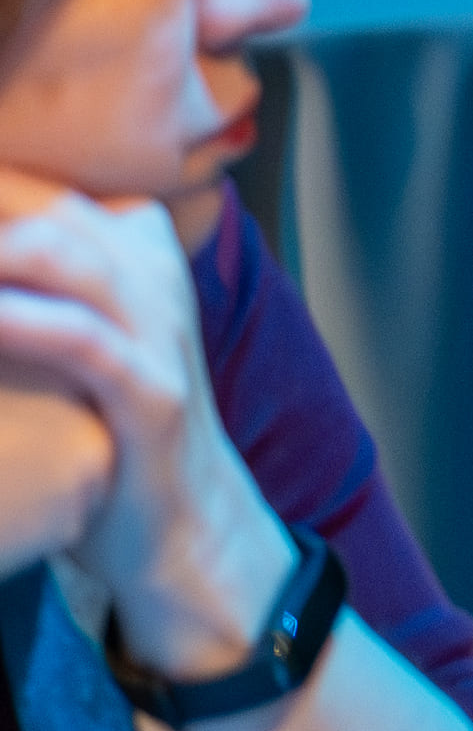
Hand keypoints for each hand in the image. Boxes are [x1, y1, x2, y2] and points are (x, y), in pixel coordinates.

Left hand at [0, 170, 290, 672]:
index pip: (47, 199)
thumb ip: (46, 300)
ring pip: (74, 256)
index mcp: (139, 263)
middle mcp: (156, 283)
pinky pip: (86, 341)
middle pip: (54, 211)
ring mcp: (162, 337)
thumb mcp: (81, 348)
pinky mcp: (154, 397)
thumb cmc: (112, 437)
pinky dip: (24, 319)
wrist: (190, 531)